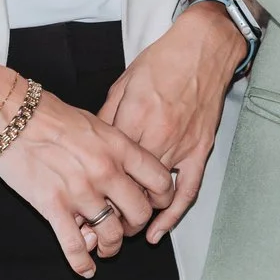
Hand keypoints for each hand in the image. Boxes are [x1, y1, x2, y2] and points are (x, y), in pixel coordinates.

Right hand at [0, 87, 177, 275]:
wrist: (11, 116)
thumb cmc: (51, 115)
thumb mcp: (98, 123)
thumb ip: (117, 149)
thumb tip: (129, 170)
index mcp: (120, 148)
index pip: (160, 182)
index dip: (163, 199)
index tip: (156, 204)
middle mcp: (105, 172)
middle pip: (139, 214)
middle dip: (136, 226)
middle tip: (128, 226)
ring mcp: (80, 192)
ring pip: (111, 235)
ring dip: (112, 247)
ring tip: (108, 247)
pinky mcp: (52, 207)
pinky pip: (74, 246)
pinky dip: (82, 263)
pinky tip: (87, 269)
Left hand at [100, 0, 244, 243]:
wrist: (203, 48)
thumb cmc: (162, 61)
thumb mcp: (123, 85)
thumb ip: (107, 119)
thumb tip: (91, 147)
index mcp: (132, 121)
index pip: (106, 169)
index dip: (90, 193)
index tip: (76, 209)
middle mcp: (156, 137)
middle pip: (128, 188)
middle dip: (109, 212)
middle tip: (93, 229)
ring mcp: (181, 146)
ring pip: (155, 194)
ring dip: (136, 216)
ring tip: (118, 231)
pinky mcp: (200, 149)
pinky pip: (188, 190)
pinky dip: (173, 214)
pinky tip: (158, 231)